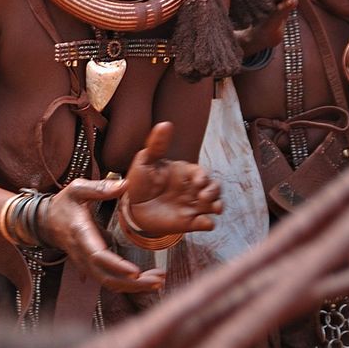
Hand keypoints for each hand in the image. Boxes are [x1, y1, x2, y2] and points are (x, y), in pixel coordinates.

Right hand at [37, 177, 164, 293]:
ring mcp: (85, 264)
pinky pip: (108, 282)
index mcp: (80, 233)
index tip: (135, 272)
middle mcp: (82, 254)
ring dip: (134, 287)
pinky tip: (146, 281)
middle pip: (106, 277)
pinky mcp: (90, 268)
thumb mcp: (77, 189)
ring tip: (158, 282)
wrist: (45, 222)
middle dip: (133, 283)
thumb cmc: (63, 205)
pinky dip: (128, 286)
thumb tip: (126, 184)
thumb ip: (100, 188)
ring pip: (108, 283)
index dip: (116, 266)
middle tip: (158, 280)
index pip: (97, 256)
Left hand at [121, 122, 221, 237]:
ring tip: (213, 209)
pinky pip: (206, 223)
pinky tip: (205, 222)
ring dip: (217, 206)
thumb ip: (157, 144)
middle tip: (204, 196)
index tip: (197, 182)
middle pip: (215, 188)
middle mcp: (192, 190)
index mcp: (185, 174)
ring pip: (215, 205)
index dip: (204, 177)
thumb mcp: (145, 161)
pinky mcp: (189, 222)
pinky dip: (208, 223)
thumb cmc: (140, 181)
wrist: (131, 207)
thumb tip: (165, 124)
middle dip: (215, 192)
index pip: (202, 173)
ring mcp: (192, 206)